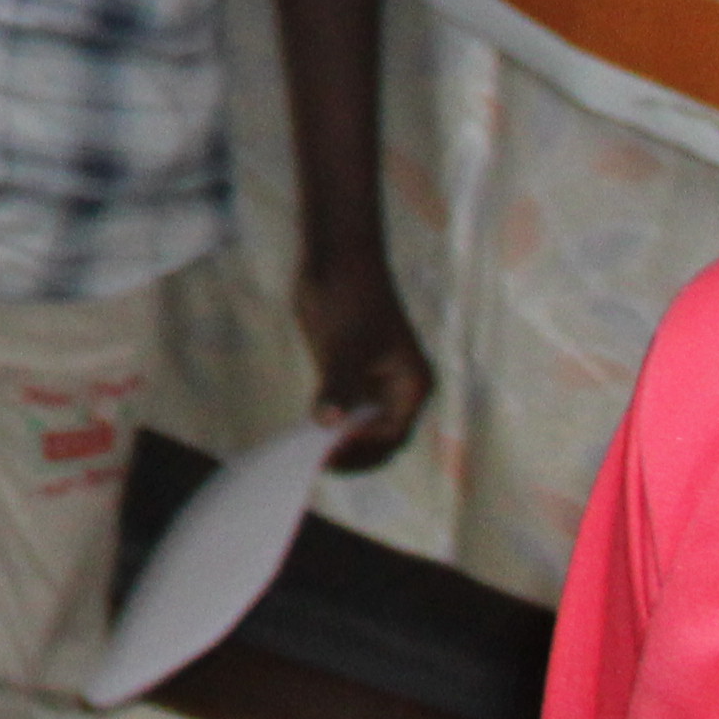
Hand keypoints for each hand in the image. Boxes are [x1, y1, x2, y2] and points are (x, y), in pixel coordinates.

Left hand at [297, 246, 434, 470]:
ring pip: (360, 425)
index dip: (362, 451)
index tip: (329, 457)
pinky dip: (330, 420)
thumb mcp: (343, 346)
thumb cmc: (349, 296)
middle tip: (316, 462)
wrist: (335, 256)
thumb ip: (339, 386)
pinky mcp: (352, 372)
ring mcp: (375, 381)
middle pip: (379, 438)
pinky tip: (306, 429)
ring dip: (339, 440)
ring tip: (307, 452)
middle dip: (352, 452)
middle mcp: (399, 388)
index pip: (391, 436)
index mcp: (412, 385)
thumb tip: (328, 422)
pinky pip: (344, 407)